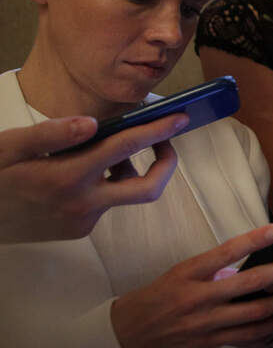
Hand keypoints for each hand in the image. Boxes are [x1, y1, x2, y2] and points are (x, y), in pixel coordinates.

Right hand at [0, 114, 183, 242]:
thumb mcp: (9, 147)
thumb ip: (51, 132)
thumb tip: (91, 123)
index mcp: (68, 176)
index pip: (126, 148)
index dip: (158, 130)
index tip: (180, 117)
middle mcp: (82, 203)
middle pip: (147, 188)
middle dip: (166, 162)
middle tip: (164, 139)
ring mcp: (82, 220)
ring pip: (124, 194)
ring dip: (128, 170)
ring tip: (107, 149)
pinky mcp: (78, 230)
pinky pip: (105, 204)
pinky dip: (106, 184)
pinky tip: (83, 171)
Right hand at [110, 223, 272, 347]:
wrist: (124, 336)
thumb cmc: (155, 299)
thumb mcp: (178, 275)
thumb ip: (212, 270)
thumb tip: (248, 267)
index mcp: (188, 273)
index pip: (225, 253)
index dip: (253, 241)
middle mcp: (199, 298)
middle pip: (252, 283)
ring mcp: (206, 323)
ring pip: (257, 311)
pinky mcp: (210, 342)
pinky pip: (249, 333)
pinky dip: (272, 323)